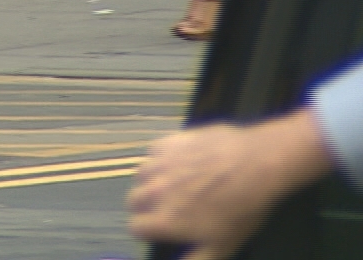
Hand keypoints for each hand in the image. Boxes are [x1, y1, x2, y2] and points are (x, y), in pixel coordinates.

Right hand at [128, 111, 333, 258]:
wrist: (256, 166)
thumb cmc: (241, 210)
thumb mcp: (221, 246)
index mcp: (164, 220)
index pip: (135, 229)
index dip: (148, 231)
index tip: (164, 229)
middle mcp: (153, 192)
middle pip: (133, 202)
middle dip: (147, 206)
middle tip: (171, 206)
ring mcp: (157, 165)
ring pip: (140, 176)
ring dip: (152, 182)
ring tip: (176, 183)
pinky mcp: (166, 143)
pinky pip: (153, 153)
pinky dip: (162, 159)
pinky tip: (182, 162)